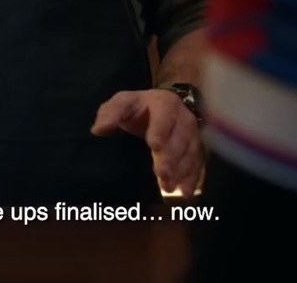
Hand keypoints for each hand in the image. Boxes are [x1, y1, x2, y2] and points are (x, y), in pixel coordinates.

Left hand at [91, 88, 205, 198]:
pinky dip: (192, 178)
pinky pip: (198, 164)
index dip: (160, 130)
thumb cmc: (138, 108)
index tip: (154, 145)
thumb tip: (98, 130)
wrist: (164, 107)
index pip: (164, 116)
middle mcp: (183, 118)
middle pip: (180, 138)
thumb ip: (110, 114)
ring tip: (168, 187)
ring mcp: (192, 135)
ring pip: (190, 152)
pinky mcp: (196, 149)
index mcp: (164, 103)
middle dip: (171, 157)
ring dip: (181, 170)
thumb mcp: (122, 104)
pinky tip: (186, 193)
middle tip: (162, 175)